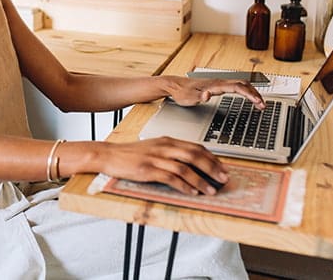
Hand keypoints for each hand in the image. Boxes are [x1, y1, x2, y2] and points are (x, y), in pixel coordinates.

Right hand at [104, 137, 228, 195]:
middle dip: (212, 168)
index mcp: (167, 141)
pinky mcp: (148, 169)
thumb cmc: (131, 154)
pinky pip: (170, 178)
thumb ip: (171, 153)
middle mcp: (164, 147)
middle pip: (194, 155)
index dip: (212, 158)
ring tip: (210, 190)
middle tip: (223, 179)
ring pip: (185, 168)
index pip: (195, 147)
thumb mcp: (154, 148)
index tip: (223, 168)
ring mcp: (156, 158)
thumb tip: (191, 164)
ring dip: (200, 180)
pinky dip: (184, 186)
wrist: (109, 155)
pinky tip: (191, 192)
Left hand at [164, 76, 264, 109]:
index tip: (258, 102)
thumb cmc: (182, 93)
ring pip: (241, 84)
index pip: (237, 87)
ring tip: (260, 103)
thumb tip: (208, 95)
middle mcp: (219, 81)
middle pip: (243, 84)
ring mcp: (219, 82)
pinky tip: (248, 98)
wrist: (174, 86)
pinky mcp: (218, 85)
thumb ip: (199, 97)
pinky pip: (236, 86)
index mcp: (215, 85)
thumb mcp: (189, 98)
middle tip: (263, 106)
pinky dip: (246, 91)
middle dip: (255, 94)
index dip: (250, 95)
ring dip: (252, 92)